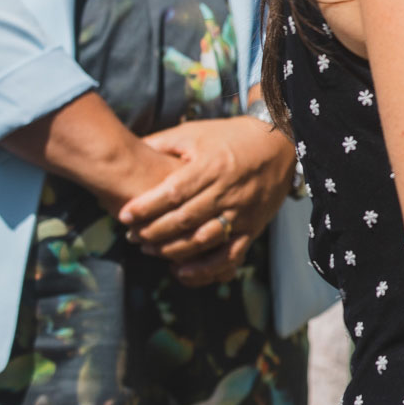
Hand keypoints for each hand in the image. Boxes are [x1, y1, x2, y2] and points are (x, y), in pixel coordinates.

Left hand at [120, 115, 292, 286]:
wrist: (280, 144)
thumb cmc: (230, 137)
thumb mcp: (196, 132)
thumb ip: (162, 142)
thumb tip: (128, 148)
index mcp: (212, 166)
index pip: (174, 192)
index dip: (146, 206)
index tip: (124, 214)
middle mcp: (228, 191)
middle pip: (184, 219)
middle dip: (153, 231)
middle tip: (131, 236)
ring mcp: (243, 212)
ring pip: (203, 240)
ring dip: (172, 250)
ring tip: (149, 250)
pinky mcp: (253, 227)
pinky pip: (229, 255)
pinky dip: (206, 269)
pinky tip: (182, 271)